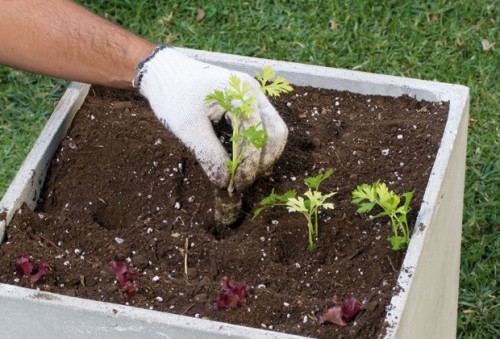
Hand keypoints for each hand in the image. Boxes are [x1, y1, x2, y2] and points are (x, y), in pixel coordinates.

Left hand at [136, 46, 287, 190]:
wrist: (164, 72)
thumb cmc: (173, 95)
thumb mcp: (187, 128)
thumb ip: (209, 155)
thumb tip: (226, 183)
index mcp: (240, 93)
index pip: (256, 135)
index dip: (249, 164)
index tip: (236, 185)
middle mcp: (252, 92)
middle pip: (275, 133)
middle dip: (262, 162)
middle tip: (242, 182)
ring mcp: (252, 96)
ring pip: (271, 131)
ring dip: (261, 156)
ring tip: (243, 175)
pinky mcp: (247, 103)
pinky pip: (261, 128)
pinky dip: (255, 148)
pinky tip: (241, 162)